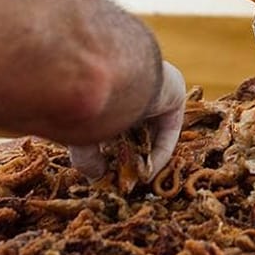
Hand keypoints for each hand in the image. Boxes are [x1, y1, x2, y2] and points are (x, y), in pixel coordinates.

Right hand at [69, 61, 186, 179]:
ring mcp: (152, 87)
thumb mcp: (80, 132)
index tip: (103, 173)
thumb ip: (86, 156)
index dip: (107, 149)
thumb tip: (94, 178)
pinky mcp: (173, 93)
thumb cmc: (87, 99)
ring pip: (150, 131)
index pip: (109, 121)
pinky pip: (168, 130)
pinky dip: (160, 152)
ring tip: (134, 181)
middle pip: (132, 128)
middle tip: (121, 181)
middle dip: (127, 156)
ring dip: (143, 157)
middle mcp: (129, 84)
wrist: (109, 73)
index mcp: (104, 87)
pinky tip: (147, 172)